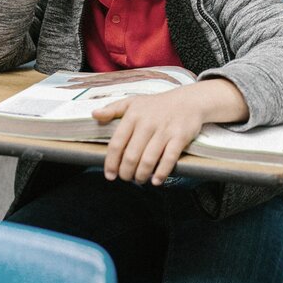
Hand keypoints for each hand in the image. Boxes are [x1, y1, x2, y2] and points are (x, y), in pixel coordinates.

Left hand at [92, 79, 248, 185]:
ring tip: (140, 179)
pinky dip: (161, 173)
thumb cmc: (156, 104)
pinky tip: (156, 180)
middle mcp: (147, 123)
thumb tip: (94, 114)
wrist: (188, 101)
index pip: (117, 143)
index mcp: (132, 115)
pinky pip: (168, 159)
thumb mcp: (133, 102)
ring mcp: (164, 130)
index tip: (110, 175)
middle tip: (126, 178)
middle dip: (126, 172)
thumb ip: (112, 109)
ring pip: (148, 160)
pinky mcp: (180, 137)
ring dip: (141, 175)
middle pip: (131, 156)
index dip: (111, 162)